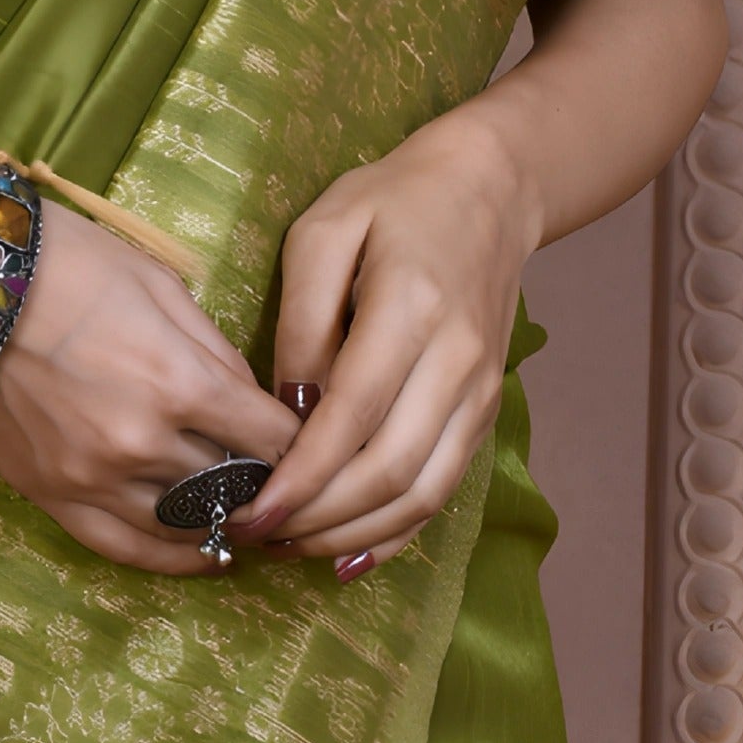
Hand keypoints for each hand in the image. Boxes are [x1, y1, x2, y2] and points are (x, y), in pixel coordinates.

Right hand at [0, 171, 304, 576]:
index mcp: (181, 382)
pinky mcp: (53, 496)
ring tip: (251, 515)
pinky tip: (202, 554)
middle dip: (270, 485)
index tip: (315, 443)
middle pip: (236, 488)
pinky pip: (125, 549)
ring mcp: (95, 479)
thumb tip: (253, 404)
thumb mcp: (162, 285)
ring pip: (187, 527)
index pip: (274, 440)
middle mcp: (144, 445)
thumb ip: (218, 351)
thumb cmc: (69, 263)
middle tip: (290, 482)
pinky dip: (171, 558)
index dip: (303, 443)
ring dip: (226, 523)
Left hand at [232, 106, 544, 573]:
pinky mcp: (484, 411)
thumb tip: (286, 410)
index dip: (302, 476)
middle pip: (390, 471)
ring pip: (422, 494)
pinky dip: (397, 532)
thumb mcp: (324, 231)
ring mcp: (479, 392)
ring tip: (289, 546)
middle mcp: (457, 362)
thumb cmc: (393, 201)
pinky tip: (346, 551)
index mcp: (412, 309)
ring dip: (354, 535)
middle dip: (319, 518)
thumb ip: (302, 320)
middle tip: (254, 535)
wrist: (491, 190)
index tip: (251, 509)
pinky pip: (443, 489)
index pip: (354, 416)